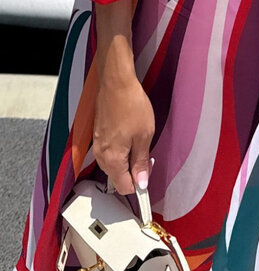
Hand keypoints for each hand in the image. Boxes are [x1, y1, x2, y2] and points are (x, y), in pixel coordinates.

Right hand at [93, 74, 154, 194]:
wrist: (116, 82)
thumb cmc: (131, 105)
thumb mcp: (144, 135)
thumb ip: (141, 162)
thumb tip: (142, 184)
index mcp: (112, 160)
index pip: (124, 188)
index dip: (139, 184)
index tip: (148, 172)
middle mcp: (101, 155)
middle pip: (117, 178)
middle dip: (133, 171)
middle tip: (146, 153)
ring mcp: (98, 145)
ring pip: (113, 165)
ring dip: (126, 160)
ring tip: (138, 140)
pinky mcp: (98, 134)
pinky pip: (109, 152)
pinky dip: (120, 149)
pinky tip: (129, 134)